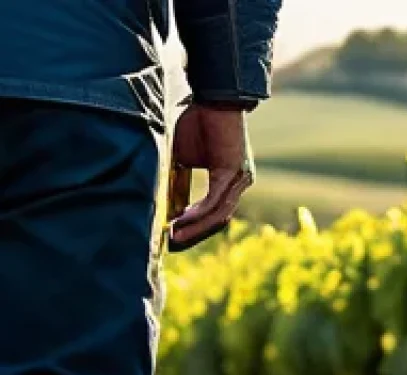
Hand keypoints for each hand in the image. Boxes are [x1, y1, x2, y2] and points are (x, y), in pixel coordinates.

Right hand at [168, 104, 253, 251]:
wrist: (211, 93)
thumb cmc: (194, 120)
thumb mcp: (181, 156)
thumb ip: (177, 181)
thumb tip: (166, 207)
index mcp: (228, 181)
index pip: (213, 214)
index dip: (194, 229)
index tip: (173, 239)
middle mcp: (237, 184)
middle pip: (217, 221)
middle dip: (194, 236)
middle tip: (173, 247)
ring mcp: (239, 180)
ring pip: (217, 216)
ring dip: (195, 229)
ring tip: (174, 238)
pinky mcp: (233, 173)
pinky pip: (215, 201)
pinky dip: (197, 213)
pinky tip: (180, 221)